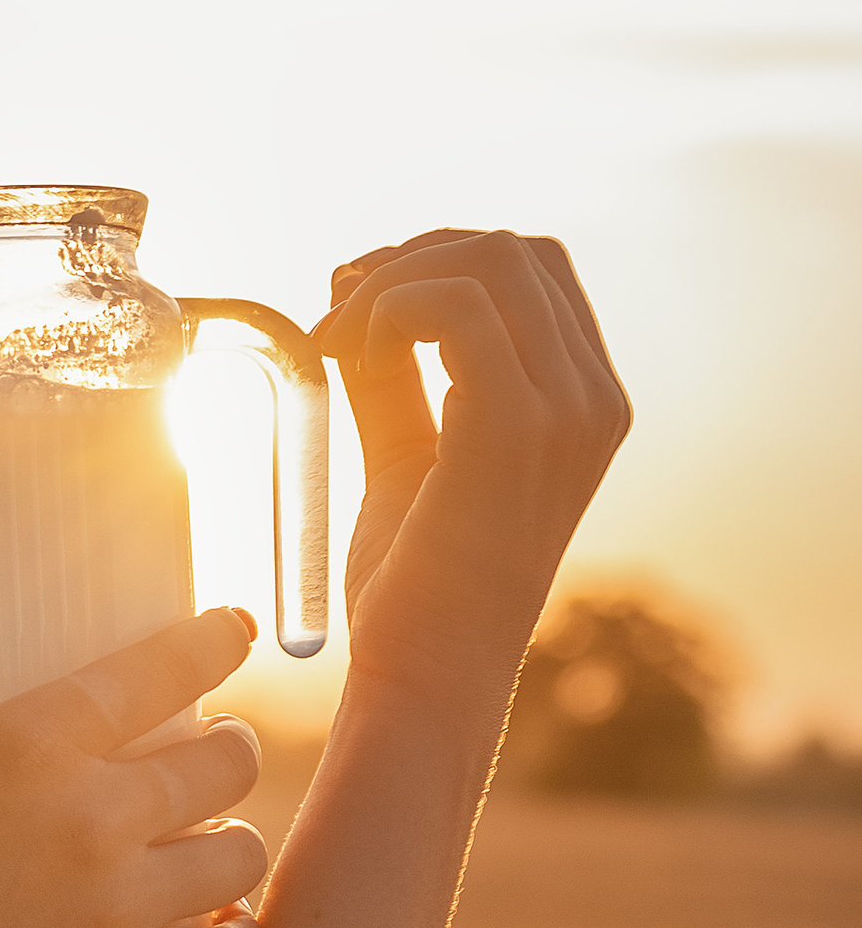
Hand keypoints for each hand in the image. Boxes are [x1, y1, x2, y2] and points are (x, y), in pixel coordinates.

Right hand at [0, 577, 266, 927]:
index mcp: (29, 745)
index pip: (157, 671)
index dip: (213, 642)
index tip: (239, 629)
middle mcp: (94, 815)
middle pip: (223, 764)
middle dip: (232, 748)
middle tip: (219, 747)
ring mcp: (117, 906)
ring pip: (239, 858)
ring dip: (238, 841)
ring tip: (221, 838)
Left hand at [315, 229, 631, 714]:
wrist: (425, 676)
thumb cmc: (418, 583)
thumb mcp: (408, 454)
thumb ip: (393, 377)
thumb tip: (356, 296)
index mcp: (585, 404)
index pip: (531, 272)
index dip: (436, 261)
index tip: (357, 305)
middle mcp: (593, 401)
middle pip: (512, 252)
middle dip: (411, 259)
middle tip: (335, 317)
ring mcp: (566, 412)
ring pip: (487, 262)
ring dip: (391, 281)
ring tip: (333, 343)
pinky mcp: (514, 428)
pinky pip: (454, 305)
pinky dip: (386, 306)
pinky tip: (344, 353)